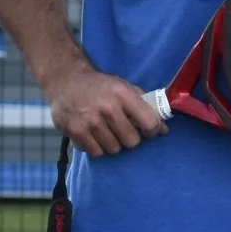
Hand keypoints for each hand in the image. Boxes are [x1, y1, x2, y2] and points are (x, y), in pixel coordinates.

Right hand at [48, 65, 166, 155]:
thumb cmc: (100, 86)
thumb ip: (144, 106)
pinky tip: (94, 135)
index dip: (153, 131)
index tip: (149, 131)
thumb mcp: (124, 87)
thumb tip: (164, 129)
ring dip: (113, 144)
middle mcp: (107, 107)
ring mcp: (90, 120)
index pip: (149, 123)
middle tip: (124, 131)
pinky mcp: (75, 130)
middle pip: (132, 141)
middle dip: (131, 138)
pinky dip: (97, 147)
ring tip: (108, 132)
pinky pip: (96, 152)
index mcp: (123, 94)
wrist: (66, 80)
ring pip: (114, 149)